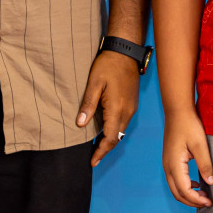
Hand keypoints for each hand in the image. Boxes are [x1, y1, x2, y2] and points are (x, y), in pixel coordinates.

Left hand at [76, 51, 139, 166]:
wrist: (126, 51)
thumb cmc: (108, 65)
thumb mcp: (94, 83)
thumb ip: (88, 104)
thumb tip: (80, 124)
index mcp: (117, 109)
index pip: (110, 138)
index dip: (101, 151)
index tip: (92, 161)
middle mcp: (127, 111)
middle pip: (117, 138)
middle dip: (105, 149)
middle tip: (93, 157)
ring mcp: (132, 107)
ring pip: (121, 131)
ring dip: (110, 139)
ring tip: (97, 146)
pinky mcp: (132, 103)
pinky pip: (124, 122)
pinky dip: (115, 130)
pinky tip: (106, 129)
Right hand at [162, 108, 212, 207]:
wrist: (177, 111)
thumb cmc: (189, 125)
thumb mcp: (200, 145)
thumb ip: (205, 165)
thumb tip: (211, 183)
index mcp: (174, 165)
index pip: (184, 190)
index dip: (197, 200)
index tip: (210, 202)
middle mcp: (167, 167)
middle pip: (177, 193)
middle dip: (192, 201)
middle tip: (208, 202)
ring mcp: (167, 164)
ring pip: (175, 188)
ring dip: (188, 195)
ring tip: (203, 195)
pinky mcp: (169, 160)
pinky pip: (175, 180)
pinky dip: (185, 187)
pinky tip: (197, 184)